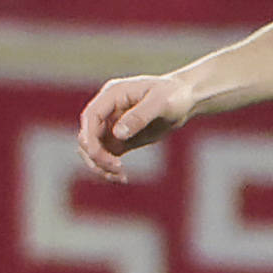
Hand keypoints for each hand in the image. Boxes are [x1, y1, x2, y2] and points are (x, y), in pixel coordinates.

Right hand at [79, 75, 194, 179]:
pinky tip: (122, 177)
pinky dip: (109, 168)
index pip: (91, 116)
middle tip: (117, 168)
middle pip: (87, 135)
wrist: (185, 99)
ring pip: (93, 148)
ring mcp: (111, 125)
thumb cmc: (174, 95)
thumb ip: (139, 116)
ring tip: (120, 176)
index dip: (89, 136)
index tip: (98, 154)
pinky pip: (106, 155)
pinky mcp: (119, 139)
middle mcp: (108, 110)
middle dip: (96, 154)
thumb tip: (117, 133)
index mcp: (113, 94)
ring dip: (100, 164)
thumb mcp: (161, 102)